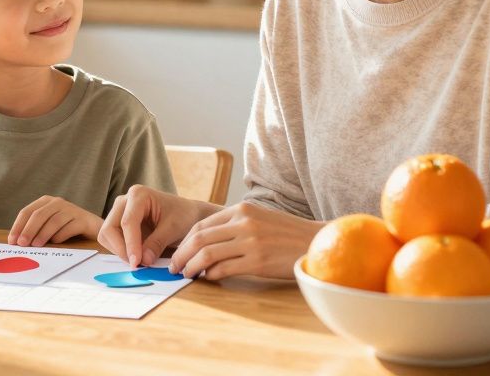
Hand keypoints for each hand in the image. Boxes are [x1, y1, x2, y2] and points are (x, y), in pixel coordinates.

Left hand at [8, 196, 102, 246]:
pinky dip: (60, 235)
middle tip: (22, 244)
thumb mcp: (47, 227)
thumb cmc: (66, 229)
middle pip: (39, 215)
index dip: (18, 226)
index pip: (27, 212)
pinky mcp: (83, 219)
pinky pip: (69, 227)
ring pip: (53, 221)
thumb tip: (17, 242)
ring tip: (36, 245)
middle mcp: (57, 203)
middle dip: (28, 230)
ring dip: (43, 234)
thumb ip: (34, 231)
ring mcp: (71, 210)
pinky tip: (56, 243)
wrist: (95, 228)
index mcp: (45, 202)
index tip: (12, 241)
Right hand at [98, 185, 211, 268]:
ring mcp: (119, 212)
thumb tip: (144, 260)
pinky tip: (136, 255)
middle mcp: (124, 201)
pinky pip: (111, 240)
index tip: (136, 263)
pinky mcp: (118, 223)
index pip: (127, 222)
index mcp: (138, 195)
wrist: (186, 214)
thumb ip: (157, 243)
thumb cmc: (182, 215)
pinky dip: (120, 250)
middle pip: (110, 228)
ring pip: (106, 235)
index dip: (130, 244)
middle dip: (121, 249)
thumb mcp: (174, 228)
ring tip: (139, 260)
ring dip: (119, 251)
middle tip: (137, 264)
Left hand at [168, 202, 322, 280]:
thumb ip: (234, 225)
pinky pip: (225, 269)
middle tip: (174, 267)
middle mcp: (244, 223)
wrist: (315, 242)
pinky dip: (211, 275)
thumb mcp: (259, 218)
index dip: (185, 240)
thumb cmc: (285, 233)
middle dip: (181, 254)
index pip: (202, 224)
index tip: (178, 252)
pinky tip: (208, 278)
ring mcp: (251, 242)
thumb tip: (206, 243)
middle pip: (199, 238)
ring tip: (186, 275)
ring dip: (192, 266)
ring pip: (208, 254)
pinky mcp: (258, 261)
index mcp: (241, 210)